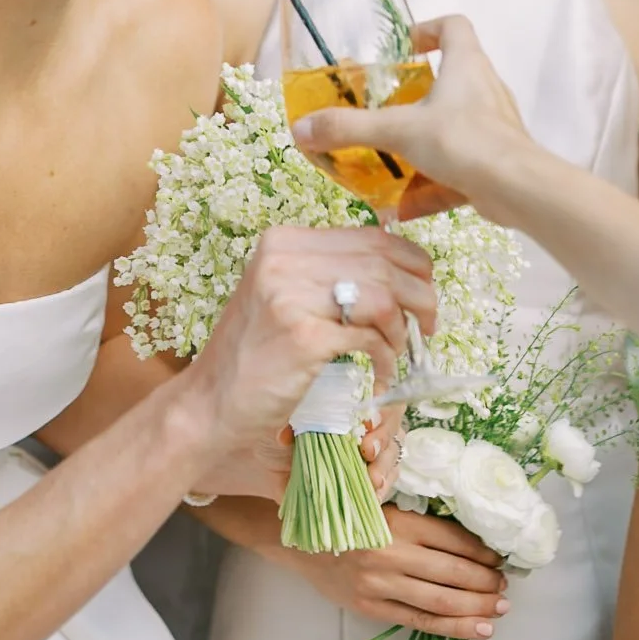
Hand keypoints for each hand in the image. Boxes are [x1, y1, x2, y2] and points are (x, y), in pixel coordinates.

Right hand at [181, 224, 434, 464]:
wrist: (212, 403)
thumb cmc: (253, 354)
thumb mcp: (283, 295)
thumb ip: (327, 274)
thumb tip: (396, 264)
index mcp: (283, 241)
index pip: (372, 236)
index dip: (411, 262)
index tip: (423, 289)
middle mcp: (284, 259)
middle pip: (384, 262)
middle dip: (419, 295)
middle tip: (426, 325)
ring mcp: (291, 295)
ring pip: (383, 296)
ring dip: (401, 329)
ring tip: (396, 352)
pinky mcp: (303, 336)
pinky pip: (370, 338)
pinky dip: (386, 359)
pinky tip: (379, 375)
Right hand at [290, 15, 535, 223]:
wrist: (518, 189)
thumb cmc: (464, 142)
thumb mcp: (398, 131)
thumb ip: (349, 129)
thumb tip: (302, 129)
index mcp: (466, 65)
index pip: (454, 26)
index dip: (428, 29)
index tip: (404, 48)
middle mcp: (485, 89)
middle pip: (453, 77)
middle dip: (418, 94)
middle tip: (387, 107)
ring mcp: (495, 126)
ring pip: (456, 124)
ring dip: (424, 140)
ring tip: (392, 158)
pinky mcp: (497, 159)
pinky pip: (460, 163)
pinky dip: (434, 180)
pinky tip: (407, 205)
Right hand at [294, 504, 506, 639]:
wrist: (299, 542)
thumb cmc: (346, 519)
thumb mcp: (380, 504)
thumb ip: (417, 519)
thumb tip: (469, 540)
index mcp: (395, 521)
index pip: (451, 539)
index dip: (482, 552)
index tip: (500, 558)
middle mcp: (390, 554)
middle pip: (453, 573)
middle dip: (486, 582)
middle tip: (506, 586)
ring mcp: (381, 585)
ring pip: (442, 601)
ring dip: (478, 606)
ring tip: (501, 608)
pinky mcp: (373, 608)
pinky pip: (421, 622)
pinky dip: (455, 627)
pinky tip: (480, 628)